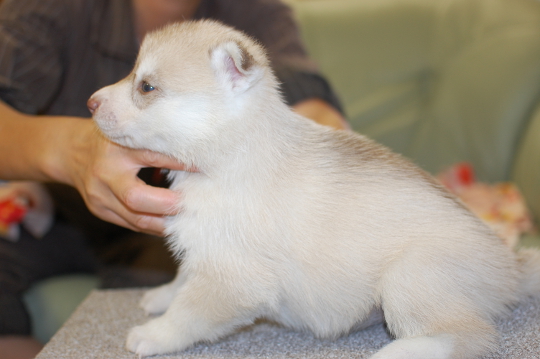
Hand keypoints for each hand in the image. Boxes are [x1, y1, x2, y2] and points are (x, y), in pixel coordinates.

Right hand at [59, 120, 191, 235]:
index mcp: (117, 147)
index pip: (154, 156)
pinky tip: (171, 223)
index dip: (181, 163)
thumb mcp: (130, 132)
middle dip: (167, 205)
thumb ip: (155, 140)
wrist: (69, 150)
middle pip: (136, 197)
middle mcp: (106, 173)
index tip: (204, 167)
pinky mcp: (100, 210)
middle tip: (191, 204)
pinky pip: (131, 224)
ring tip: (188, 220)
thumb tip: (194, 152)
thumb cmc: (110, 137)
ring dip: (165, 223)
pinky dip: (154, 225)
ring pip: (135, 219)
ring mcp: (100, 196)